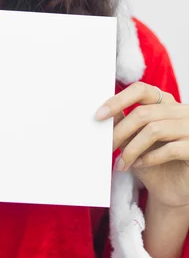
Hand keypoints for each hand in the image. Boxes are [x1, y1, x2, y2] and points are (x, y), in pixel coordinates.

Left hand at [96, 82, 188, 207]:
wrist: (170, 190)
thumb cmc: (151, 161)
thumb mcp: (133, 139)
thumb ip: (123, 122)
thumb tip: (104, 111)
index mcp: (164, 102)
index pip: (141, 90)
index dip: (119, 100)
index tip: (99, 115)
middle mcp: (180, 111)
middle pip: (144, 113)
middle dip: (121, 131)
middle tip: (108, 146)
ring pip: (154, 130)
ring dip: (132, 148)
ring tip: (122, 162)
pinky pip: (170, 149)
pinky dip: (150, 158)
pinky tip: (139, 165)